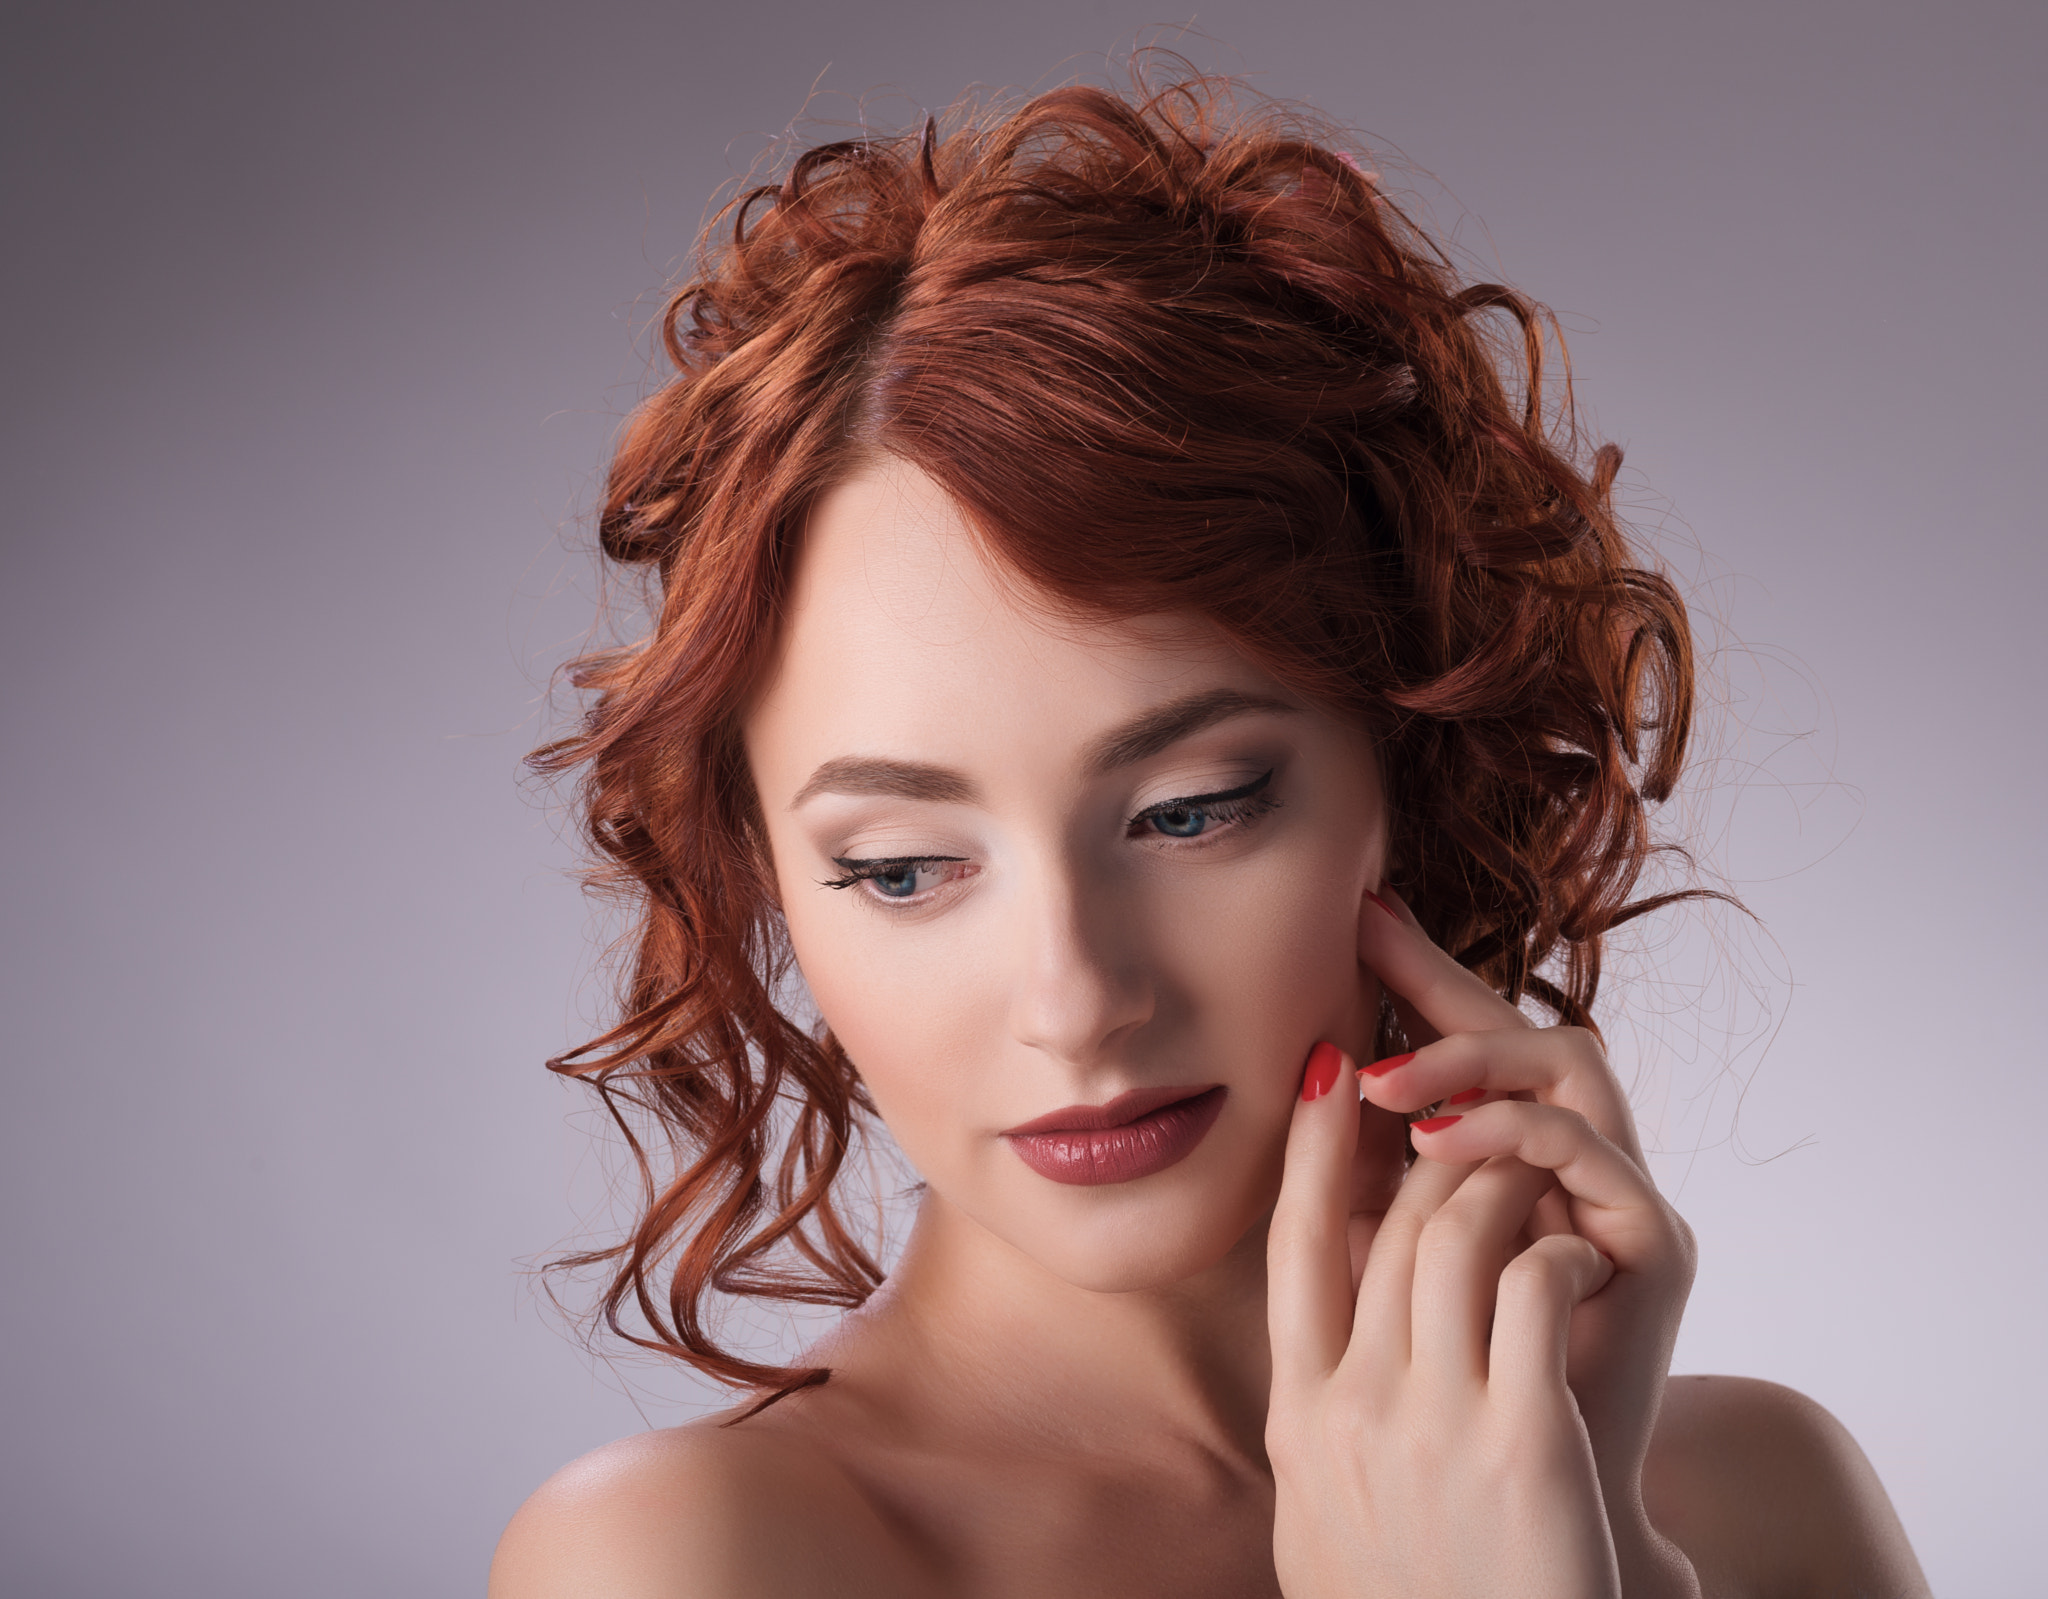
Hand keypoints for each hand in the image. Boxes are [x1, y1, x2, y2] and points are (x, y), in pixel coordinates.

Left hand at [1263, 889, 1699, 1597]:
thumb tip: (1294, 1090)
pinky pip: (1596, 1153)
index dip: (1419, 975)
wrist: (1521, 1514)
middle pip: (1527, 1030)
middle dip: (1444, 984)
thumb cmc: (1445, 1387)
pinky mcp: (1655, 1246)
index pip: (1471, 1043)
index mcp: (1512, 1161)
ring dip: (1470, 1062)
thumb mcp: (1380, 1265)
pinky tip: (1438, 1146)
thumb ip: (1357, 1186)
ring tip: (1387, 1090)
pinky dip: (1514, 1135)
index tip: (1358, 912)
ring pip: (1568, 1068)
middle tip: (1366, 948)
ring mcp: (1620, 1199)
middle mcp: (1576, 1164)